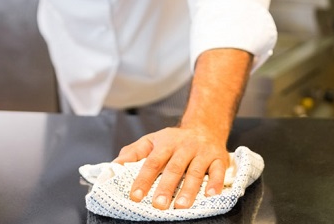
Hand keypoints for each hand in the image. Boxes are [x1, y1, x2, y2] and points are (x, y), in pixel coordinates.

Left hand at [114, 126, 229, 209]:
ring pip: (196, 172)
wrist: (205, 126)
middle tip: (158, 205)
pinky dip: (216, 184)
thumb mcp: (152, 141)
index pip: (152, 162)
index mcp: (166, 143)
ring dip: (189, 190)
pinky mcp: (219, 158)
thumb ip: (133, 153)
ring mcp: (202, 153)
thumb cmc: (174, 140)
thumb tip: (114, 166)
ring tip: (181, 206)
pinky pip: (218, 172)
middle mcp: (184, 147)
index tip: (135, 196)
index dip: (143, 179)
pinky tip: (210, 196)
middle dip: (166, 187)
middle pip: (174, 168)